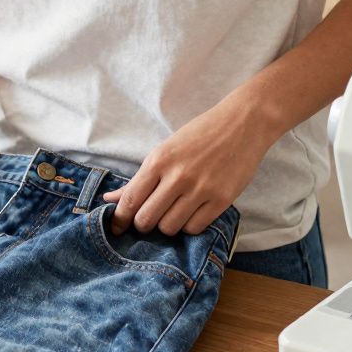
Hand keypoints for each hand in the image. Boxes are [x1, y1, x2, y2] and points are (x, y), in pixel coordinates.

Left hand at [100, 100, 278, 235]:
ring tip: (172, 213)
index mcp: (159, 161)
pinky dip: (188, 226)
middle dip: (142, 225)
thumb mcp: (164, 150)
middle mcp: (178, 176)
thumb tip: (110, 198)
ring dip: (166, 226)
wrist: (242, 124)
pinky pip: (195, 228)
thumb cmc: (199, 135)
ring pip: (169, 227)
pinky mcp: (222, 199)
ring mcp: (201, 189)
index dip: (120, 219)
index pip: (131, 199)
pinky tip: (190, 213)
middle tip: (148, 220)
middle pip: (146, 219)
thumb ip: (139, 179)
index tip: (117, 228)